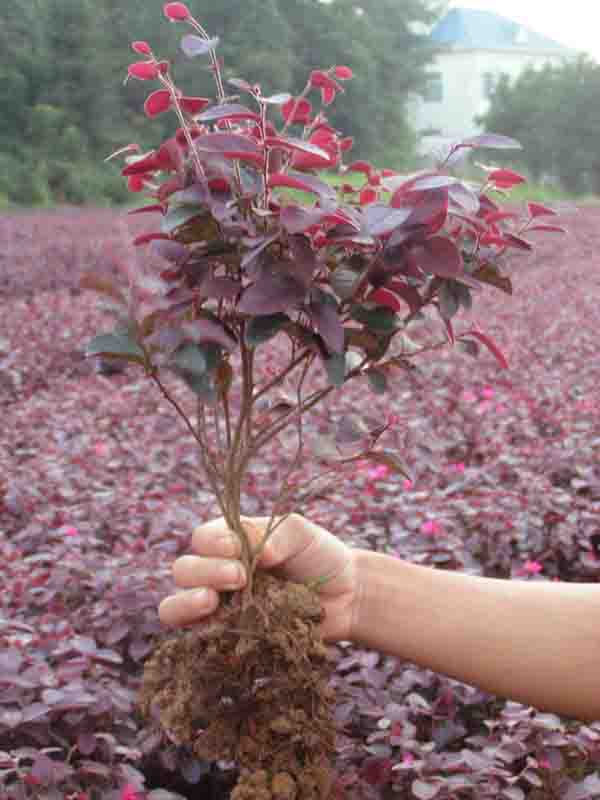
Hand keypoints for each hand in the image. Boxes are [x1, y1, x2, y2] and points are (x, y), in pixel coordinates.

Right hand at [159, 513, 358, 642]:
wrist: (346, 595)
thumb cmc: (319, 555)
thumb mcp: (299, 532)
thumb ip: (272, 533)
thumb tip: (252, 553)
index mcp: (229, 542)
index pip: (202, 538)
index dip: (212, 543)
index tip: (237, 549)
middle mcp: (215, 573)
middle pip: (183, 570)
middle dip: (205, 571)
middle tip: (240, 577)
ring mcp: (218, 608)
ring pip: (175, 606)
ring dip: (186, 602)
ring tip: (211, 601)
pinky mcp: (226, 638)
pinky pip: (198, 641)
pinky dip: (201, 635)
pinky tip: (222, 630)